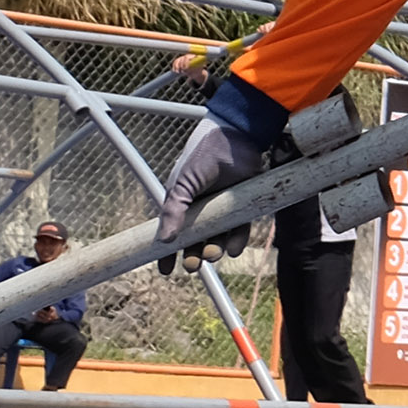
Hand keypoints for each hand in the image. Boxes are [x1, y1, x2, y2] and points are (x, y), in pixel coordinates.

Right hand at [156, 73, 294, 267]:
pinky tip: (234, 249)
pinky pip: (240, 228)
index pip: (171, 233)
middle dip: (194, 255)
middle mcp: (202, 208)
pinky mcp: (243, 204)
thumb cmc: (202, 155)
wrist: (235, 136)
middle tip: (193, 265)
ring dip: (215, 249)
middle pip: (196, 240)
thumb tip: (163, 240)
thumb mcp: (182, 183)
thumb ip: (173, 210)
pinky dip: (237, 241)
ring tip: (213, 253)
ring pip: (218, 237)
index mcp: (182, 202)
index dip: (167, 253)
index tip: (165, 271)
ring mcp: (223, 207)